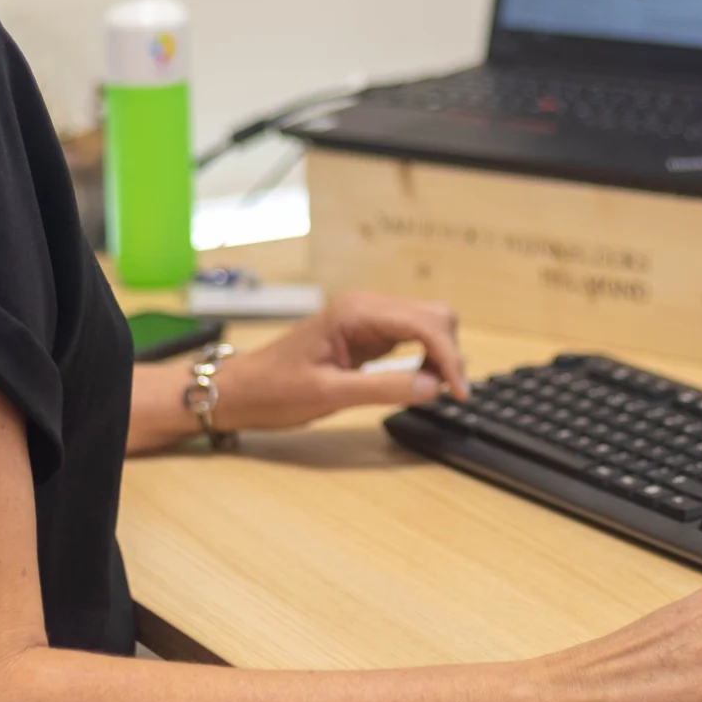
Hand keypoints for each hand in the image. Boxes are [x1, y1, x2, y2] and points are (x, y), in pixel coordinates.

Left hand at [213, 291, 471, 433]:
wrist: (242, 390)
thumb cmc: (276, 390)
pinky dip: (426, 356)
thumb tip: (433, 387)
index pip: (424, 324)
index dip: (449, 358)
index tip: (459, 393)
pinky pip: (411, 336)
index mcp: (356, 313)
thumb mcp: (330, 394)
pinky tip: (420, 380)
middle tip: (451, 394)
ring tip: (435, 390)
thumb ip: (384, 388)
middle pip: (434, 315)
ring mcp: (367, 318)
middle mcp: (365, 307)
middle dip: (450, 352)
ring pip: (427, 323)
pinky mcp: (366, 333)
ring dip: (441, 354)